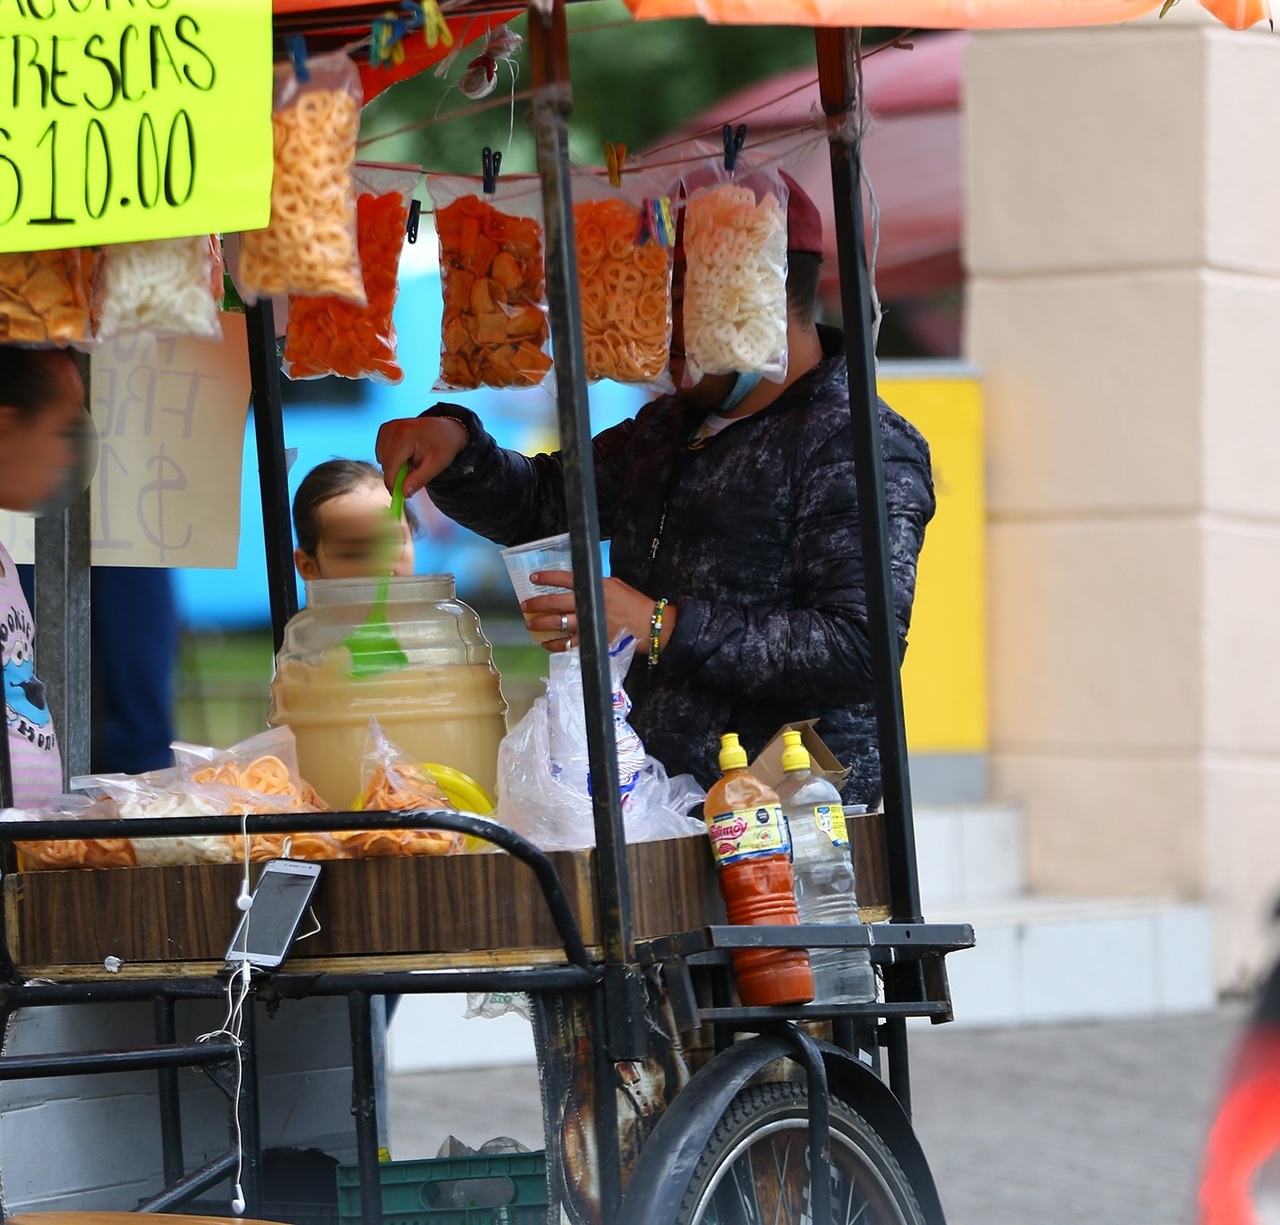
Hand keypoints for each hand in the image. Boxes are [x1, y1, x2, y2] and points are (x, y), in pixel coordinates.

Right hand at [375, 415, 468, 497]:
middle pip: (385, 463)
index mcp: (404, 435)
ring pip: (382, 459)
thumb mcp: (436, 466)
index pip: (391, 466)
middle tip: (414, 472)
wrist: (445, 429)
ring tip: (412, 460)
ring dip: (395, 466)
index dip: (392, 484)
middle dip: (397, 473)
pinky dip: (392, 458)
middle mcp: (392, 428)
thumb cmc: (443, 446)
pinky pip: (382, 453)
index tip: (398, 496)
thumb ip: (419, 480)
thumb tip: (404, 494)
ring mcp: (387, 427)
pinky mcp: (385, 429)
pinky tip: (406, 454)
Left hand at [521, 570, 676, 654]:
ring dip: (541, 624)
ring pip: (557, 623)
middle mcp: (588, 603)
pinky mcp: (590, 640)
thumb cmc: (633, 603)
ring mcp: (587, 624)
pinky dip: (554, 645)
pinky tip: (546, 643)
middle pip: (554, 602)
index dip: (546, 577)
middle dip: (536, 604)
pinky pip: (567, 644)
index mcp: (594, 586)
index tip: (534, 578)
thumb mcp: (614, 584)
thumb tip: (577, 584)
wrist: (648, 625)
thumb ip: (595, 584)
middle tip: (525, 606)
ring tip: (531, 625)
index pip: (564, 578)